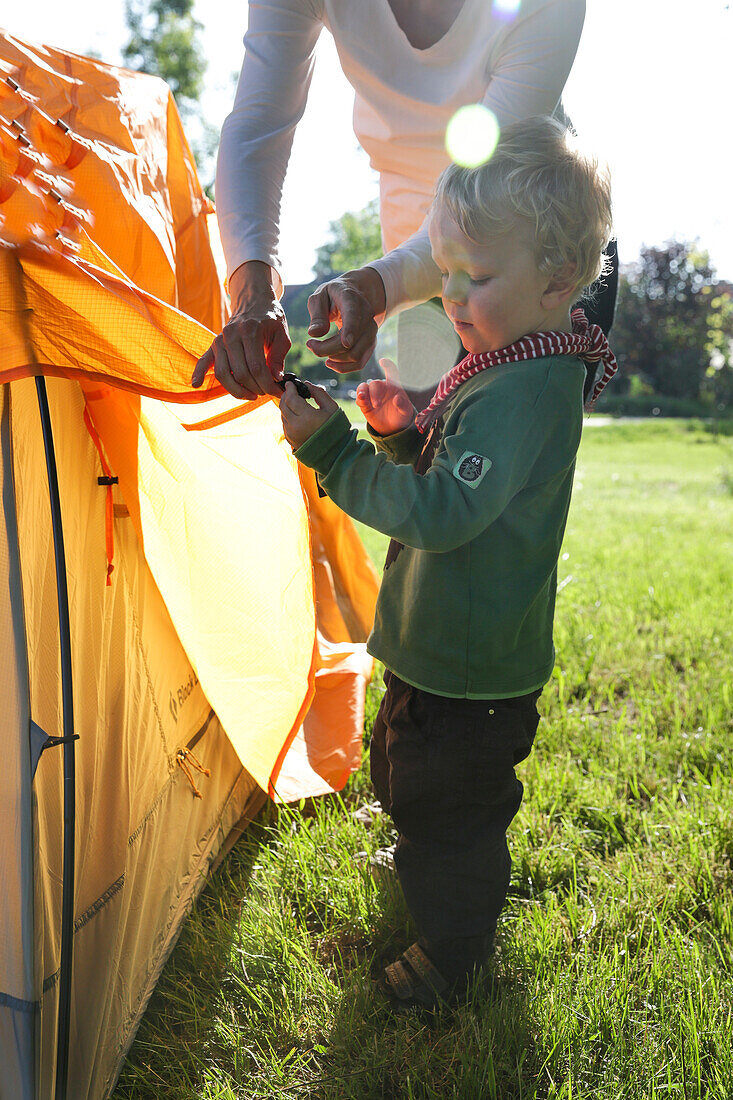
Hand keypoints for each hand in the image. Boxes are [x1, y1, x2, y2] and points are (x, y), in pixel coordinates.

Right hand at [191, 261, 289, 399]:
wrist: (254, 302)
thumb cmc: (270, 320)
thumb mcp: (282, 334)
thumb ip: (279, 357)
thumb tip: (276, 378)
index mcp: (250, 331)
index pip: (256, 367)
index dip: (267, 384)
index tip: (276, 392)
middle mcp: (231, 335)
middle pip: (241, 373)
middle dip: (256, 388)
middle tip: (266, 392)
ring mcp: (220, 340)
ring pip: (223, 373)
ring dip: (237, 390)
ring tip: (251, 395)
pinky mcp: (213, 345)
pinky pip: (204, 361)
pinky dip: (198, 373)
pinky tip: (196, 384)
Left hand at [279, 380, 338, 449]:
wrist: (334, 452)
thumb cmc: (335, 428)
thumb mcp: (331, 407)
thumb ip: (318, 393)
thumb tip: (306, 384)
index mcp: (307, 417)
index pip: (291, 398)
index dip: (289, 388)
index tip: (290, 383)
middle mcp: (296, 426)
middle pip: (283, 405)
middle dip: (286, 395)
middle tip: (291, 390)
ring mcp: (291, 434)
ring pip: (282, 414)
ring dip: (286, 405)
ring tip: (294, 401)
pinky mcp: (290, 440)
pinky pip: (285, 423)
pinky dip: (287, 416)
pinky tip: (296, 413)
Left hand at [306, 267, 385, 372]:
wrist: (351, 295)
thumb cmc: (331, 296)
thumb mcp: (319, 297)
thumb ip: (317, 314)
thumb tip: (315, 334)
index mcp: (352, 300)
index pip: (354, 317)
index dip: (351, 330)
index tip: (345, 343)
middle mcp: (367, 316)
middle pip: (352, 342)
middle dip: (327, 349)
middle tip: (310, 344)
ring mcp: (371, 331)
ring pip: (356, 355)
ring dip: (335, 359)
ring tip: (318, 350)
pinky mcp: (370, 343)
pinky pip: (360, 362)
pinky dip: (344, 367)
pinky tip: (330, 362)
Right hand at [355, 358, 415, 434]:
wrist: (392, 427)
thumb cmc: (401, 415)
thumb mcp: (406, 411)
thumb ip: (403, 404)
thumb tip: (397, 398)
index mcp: (393, 386)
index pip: (391, 372)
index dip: (387, 365)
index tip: (383, 362)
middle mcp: (381, 388)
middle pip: (375, 383)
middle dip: (375, 393)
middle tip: (377, 405)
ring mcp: (371, 395)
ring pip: (364, 387)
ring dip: (363, 392)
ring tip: (363, 398)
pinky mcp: (364, 403)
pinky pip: (359, 397)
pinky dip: (359, 398)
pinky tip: (361, 401)